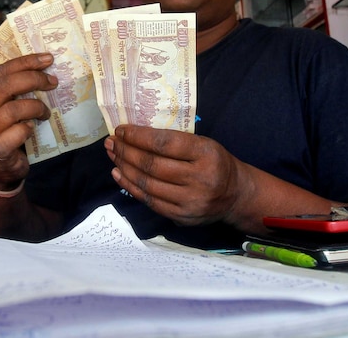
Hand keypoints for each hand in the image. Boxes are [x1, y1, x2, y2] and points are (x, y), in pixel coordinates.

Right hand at [0, 53, 58, 190]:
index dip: (24, 62)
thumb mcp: (8, 108)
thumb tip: (45, 69)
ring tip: (45, 112)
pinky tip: (33, 129)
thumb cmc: (7, 133)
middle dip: (32, 80)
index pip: (0, 71)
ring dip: (34, 107)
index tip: (47, 59)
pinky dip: (26, 129)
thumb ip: (16, 92)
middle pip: (3, 86)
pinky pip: (13, 134)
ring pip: (10, 110)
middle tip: (52, 82)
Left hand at [104, 125, 243, 226]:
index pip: (165, 143)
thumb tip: (135, 134)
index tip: (121, 130)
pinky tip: (119, 174)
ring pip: (147, 184)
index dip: (138, 136)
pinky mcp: (181, 216)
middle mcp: (199, 178)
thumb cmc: (215, 163)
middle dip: (126, 151)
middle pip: (152, 164)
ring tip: (113, 155)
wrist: (235, 196)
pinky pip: (149, 200)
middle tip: (111, 142)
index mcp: (206, 154)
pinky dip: (130, 186)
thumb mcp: (204, 144)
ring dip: (124, 167)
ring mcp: (189, 201)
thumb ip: (176, 141)